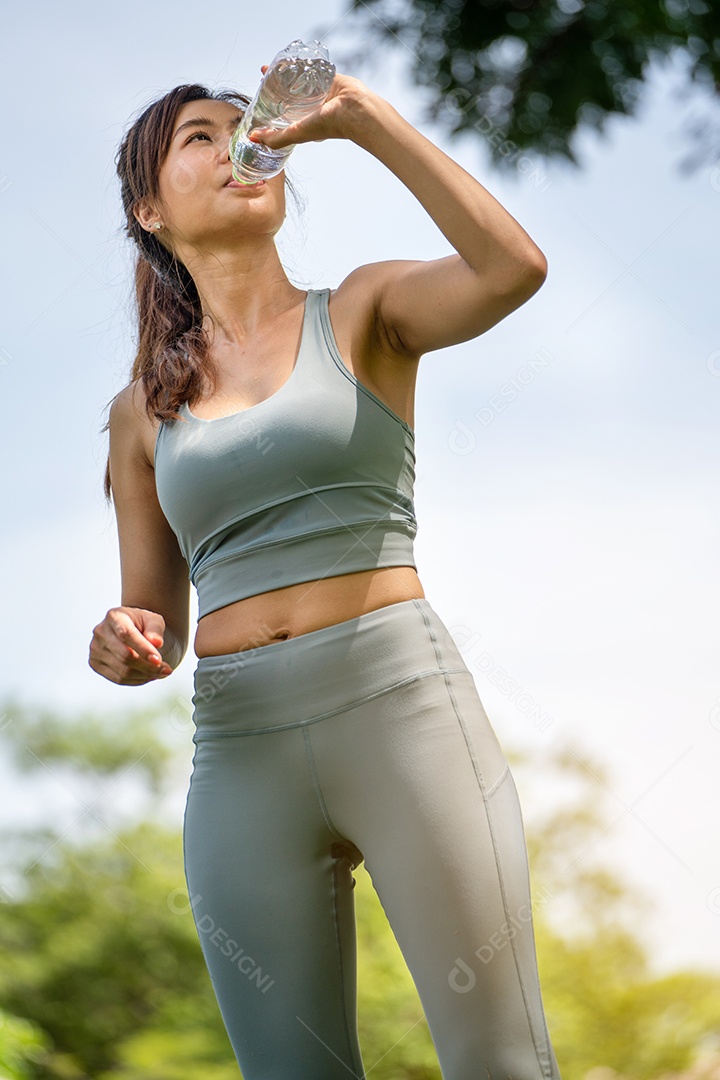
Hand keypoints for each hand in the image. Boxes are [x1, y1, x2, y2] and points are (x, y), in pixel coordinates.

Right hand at [89, 606, 173, 684]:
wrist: (130, 631)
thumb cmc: (144, 624)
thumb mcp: (154, 620)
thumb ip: (155, 629)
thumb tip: (156, 643)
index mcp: (114, 616)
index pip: (127, 635)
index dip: (143, 649)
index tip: (159, 660)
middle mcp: (100, 632)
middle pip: (125, 656)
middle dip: (148, 666)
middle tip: (167, 670)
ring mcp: (95, 649)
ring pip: (122, 671)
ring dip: (145, 675)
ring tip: (161, 672)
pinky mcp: (95, 664)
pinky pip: (118, 679)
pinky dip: (137, 680)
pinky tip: (149, 676)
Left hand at [249, 65, 374, 148]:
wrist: (355, 109)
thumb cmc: (329, 125)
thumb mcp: (297, 133)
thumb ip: (276, 138)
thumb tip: (252, 138)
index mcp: (305, 120)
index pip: (283, 111)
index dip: (270, 103)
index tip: (259, 93)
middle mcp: (312, 107)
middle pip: (290, 94)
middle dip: (277, 85)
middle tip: (265, 75)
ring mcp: (321, 92)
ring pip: (301, 81)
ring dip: (289, 72)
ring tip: (276, 63)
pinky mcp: (329, 78)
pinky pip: (314, 69)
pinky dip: (306, 64)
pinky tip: (295, 57)